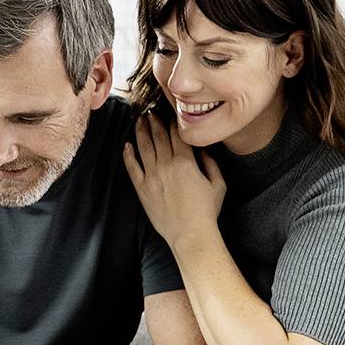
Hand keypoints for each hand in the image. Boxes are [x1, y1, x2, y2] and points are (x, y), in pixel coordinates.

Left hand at [123, 111, 225, 245]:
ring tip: (139, 120)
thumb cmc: (207, 211)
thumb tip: (203, 150)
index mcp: (186, 162)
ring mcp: (152, 177)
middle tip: (151, 110)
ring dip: (141, 131)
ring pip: (143, 147)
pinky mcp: (142, 189)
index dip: (173, 121)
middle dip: (154, 120)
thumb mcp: (218, 184)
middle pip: (158, 136)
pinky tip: (127, 145)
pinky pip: (132, 167)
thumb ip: (211, 163)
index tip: (170, 114)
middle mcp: (166, 165)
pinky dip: (128, 155)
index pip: (177, 134)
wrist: (190, 234)